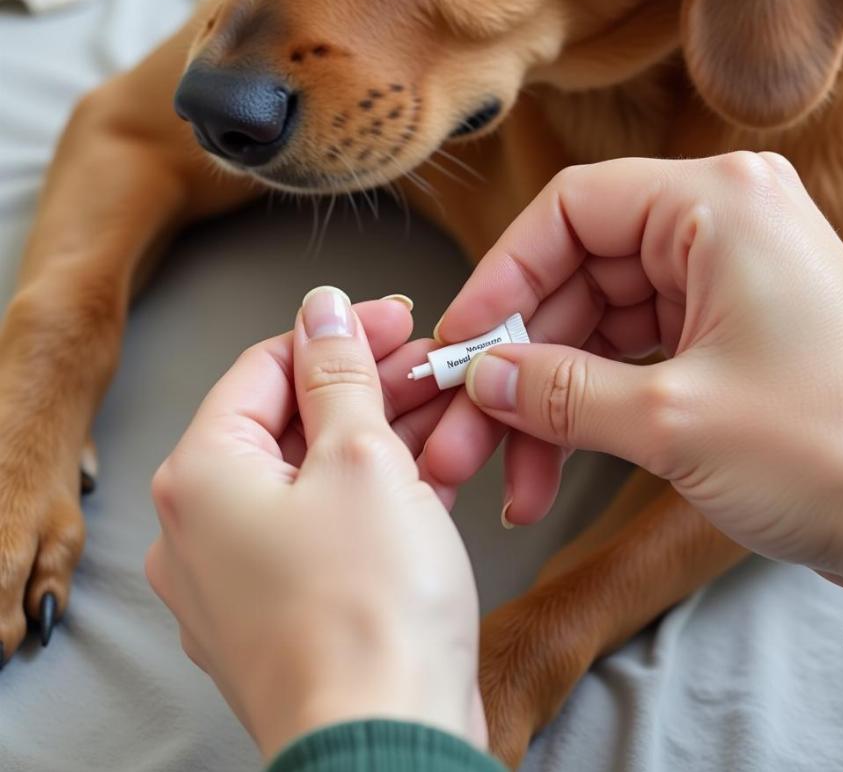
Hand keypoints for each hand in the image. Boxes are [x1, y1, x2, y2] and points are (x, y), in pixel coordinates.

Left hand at [146, 289, 483, 760]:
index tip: (397, 319)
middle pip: (292, 420)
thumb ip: (338, 372)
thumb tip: (323, 307)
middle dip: (369, 387)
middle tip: (431, 367)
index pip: (267, 365)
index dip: (340, 333)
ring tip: (447, 415)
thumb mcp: (362, 455)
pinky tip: (430, 474)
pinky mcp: (281, 609)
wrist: (390, 744)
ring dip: (380, 439)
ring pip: (313, 475)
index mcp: (201, 475)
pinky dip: (372, 496)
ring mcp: (239, 575)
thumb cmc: (370, 609)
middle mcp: (203, 526)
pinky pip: (323, 527)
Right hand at [436, 153, 842, 589]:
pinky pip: (626, 359)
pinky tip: (545, 469)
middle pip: (574, 278)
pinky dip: (585, 411)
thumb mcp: (673, 421)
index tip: (458, 344)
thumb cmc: (837, 449)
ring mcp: (718, 283)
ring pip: (593, 329)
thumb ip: (560, 393)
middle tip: (463, 430)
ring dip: (544, 403)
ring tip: (506, 477)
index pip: (571, 210)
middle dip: (515, 363)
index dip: (501, 277)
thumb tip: (480, 378)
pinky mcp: (719, 335)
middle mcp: (716, 228)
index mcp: (716, 205)